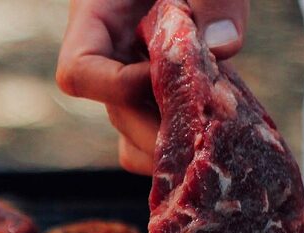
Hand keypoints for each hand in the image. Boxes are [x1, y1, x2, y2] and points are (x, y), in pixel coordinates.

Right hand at [56, 0, 248, 174]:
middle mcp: (112, 53)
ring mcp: (134, 73)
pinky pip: (158, 130)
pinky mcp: (161, 86)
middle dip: (159, 128)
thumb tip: (224, 46)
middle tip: (209, 133)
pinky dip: (185, 142)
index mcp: (99, 16)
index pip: (79, 73)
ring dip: (172, 144)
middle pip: (115, 112)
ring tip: (217, 139)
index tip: (167, 75)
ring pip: (133, 132)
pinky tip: (223, 132)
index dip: (117, 87)